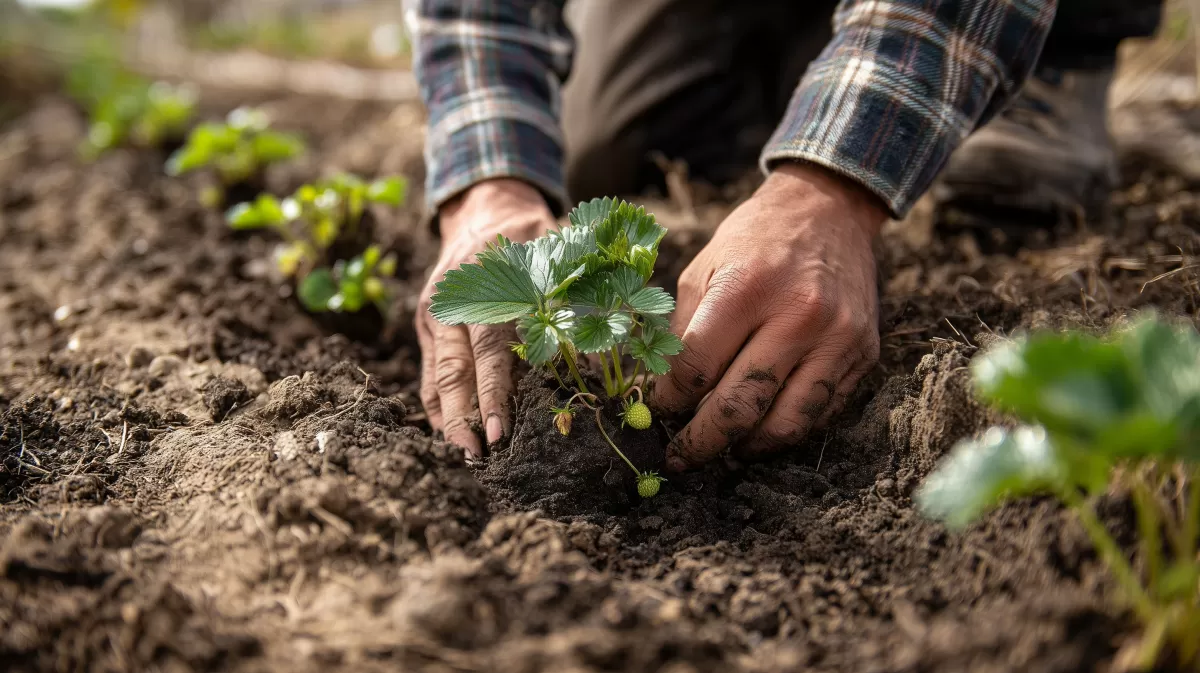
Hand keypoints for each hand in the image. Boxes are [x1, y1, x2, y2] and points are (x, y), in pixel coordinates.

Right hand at [418, 179, 555, 457]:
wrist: (484, 209)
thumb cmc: (532, 236)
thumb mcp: (559, 253)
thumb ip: (577, 294)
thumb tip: (606, 346)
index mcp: (486, 287)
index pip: (489, 350)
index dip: (493, 393)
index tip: (500, 431)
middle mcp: (453, 304)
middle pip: (454, 371)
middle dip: (464, 417)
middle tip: (476, 457)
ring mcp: (435, 317)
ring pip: (437, 376)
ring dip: (449, 419)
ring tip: (464, 455)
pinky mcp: (427, 328)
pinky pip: (429, 373)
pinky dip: (437, 405)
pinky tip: (450, 434)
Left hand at [652, 162, 885, 470]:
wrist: (829, 210)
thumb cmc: (754, 240)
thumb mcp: (705, 269)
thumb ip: (684, 331)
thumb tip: (661, 394)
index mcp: (747, 287)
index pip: (697, 368)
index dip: (669, 399)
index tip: (658, 409)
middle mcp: (798, 315)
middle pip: (739, 406)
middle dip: (701, 441)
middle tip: (680, 456)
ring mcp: (837, 338)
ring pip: (787, 424)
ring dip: (748, 447)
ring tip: (725, 451)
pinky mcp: (864, 353)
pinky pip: (821, 412)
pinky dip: (786, 429)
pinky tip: (761, 429)